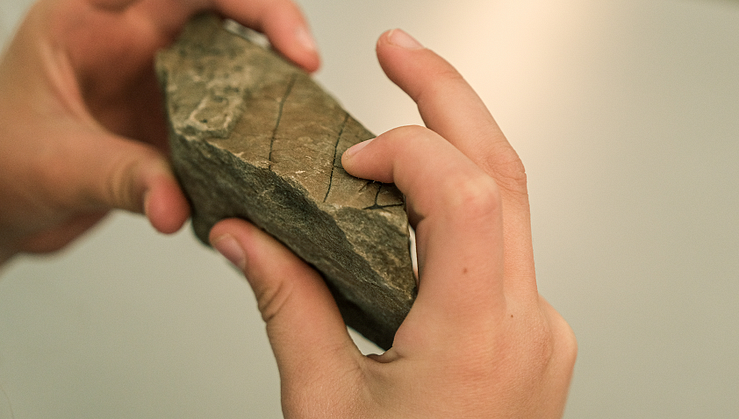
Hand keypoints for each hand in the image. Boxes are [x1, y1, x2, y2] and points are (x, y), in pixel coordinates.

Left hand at [0, 0, 318, 270]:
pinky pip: (225, 118)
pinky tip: (267, 159)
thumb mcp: (55, 165)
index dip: (243, 2)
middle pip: (220, 12)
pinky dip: (251, 136)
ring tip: (298, 115)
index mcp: (92, 20)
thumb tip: (176, 202)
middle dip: (273, 30)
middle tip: (306, 69)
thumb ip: (120, 178)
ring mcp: (157, 84)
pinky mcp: (172, 125)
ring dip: (268, 85)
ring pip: (231, 63)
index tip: (283, 41)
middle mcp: (133, 43)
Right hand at [209, 29, 575, 417]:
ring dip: (455, 144)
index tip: (351, 159)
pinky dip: (454, 201)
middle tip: (397, 51)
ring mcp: (538, 328)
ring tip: (400, 109)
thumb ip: (287, 306)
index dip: (407, 150)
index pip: (466, 195)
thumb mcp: (322, 407)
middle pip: (503, 172)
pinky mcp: (529, 332)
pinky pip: (500, 243)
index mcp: (476, 344)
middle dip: (448, 97)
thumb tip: (244, 236)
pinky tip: (411, 194)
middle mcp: (526, 326)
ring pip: (509, 201)